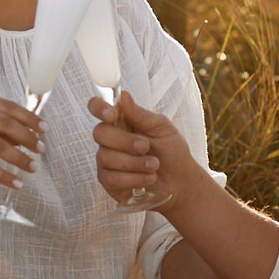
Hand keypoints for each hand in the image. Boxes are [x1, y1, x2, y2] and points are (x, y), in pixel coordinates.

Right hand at [0, 96, 40, 189]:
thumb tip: (28, 133)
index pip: (8, 107)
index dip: (29, 117)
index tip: (44, 128)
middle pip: (6, 124)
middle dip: (28, 137)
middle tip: (41, 148)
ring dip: (20, 158)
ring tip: (33, 167)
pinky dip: (4, 176)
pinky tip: (17, 183)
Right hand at [89, 90, 197, 208]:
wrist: (180, 181)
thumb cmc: (172, 151)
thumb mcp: (162, 128)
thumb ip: (140, 115)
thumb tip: (123, 96)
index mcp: (121, 121)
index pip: (98, 107)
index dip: (99, 108)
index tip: (112, 115)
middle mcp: (110, 140)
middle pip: (99, 133)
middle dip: (125, 141)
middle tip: (146, 147)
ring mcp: (107, 161)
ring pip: (106, 158)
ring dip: (135, 163)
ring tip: (154, 166)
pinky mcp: (110, 182)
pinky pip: (111, 179)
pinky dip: (134, 179)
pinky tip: (148, 178)